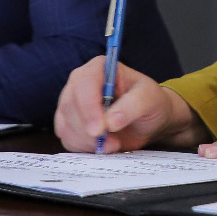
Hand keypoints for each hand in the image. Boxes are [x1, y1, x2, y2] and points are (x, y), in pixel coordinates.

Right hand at [54, 56, 207, 152]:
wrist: (147, 121)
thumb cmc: (149, 102)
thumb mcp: (150, 99)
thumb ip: (133, 106)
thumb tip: (111, 121)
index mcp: (99, 68)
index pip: (84, 83)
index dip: (89, 107)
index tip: (100, 129)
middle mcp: (80, 82)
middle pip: (70, 105)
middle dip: (89, 130)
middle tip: (113, 143)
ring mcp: (72, 103)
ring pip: (66, 124)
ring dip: (88, 141)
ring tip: (114, 143)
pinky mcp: (69, 123)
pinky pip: (67, 138)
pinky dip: (84, 147)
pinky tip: (103, 146)